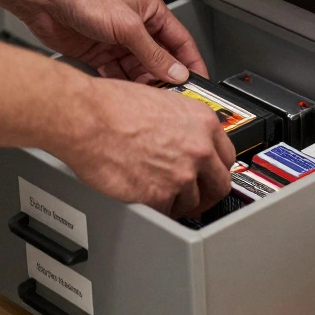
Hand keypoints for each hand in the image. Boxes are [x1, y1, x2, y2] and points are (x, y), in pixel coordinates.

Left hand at [14, 0, 207, 84]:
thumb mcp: (127, 25)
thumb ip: (152, 52)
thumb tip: (175, 70)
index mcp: (149, 11)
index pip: (180, 40)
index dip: (191, 62)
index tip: (198, 81)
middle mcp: (135, 26)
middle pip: (159, 58)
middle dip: (166, 77)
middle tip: (173, 97)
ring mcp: (116, 41)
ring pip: (138, 69)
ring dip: (144, 85)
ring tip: (152, 101)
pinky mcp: (98, 53)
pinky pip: (117, 75)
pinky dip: (123, 86)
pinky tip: (128, 97)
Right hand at [58, 77, 234, 216]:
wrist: (86, 119)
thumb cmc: (111, 105)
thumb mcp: (162, 101)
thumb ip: (183, 125)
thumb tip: (186, 138)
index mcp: (202, 122)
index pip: (227, 155)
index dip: (216, 168)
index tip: (209, 175)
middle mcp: (198, 148)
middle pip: (219, 184)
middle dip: (208, 193)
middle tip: (196, 197)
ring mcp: (181, 175)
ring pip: (193, 202)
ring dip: (179, 203)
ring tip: (161, 196)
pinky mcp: (159, 196)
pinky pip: (166, 212)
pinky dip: (157, 210)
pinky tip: (145, 199)